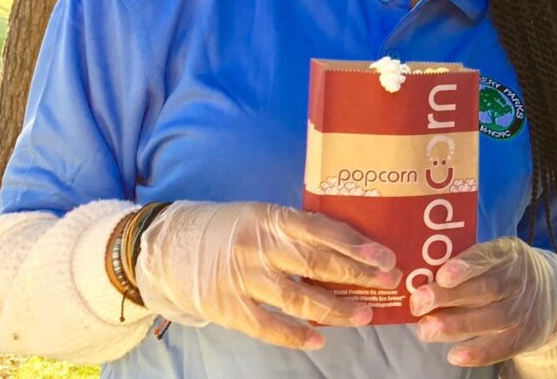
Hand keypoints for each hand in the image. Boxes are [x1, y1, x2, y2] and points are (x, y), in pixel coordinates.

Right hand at [135, 201, 398, 350]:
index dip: (355, 244)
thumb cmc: (228, 230)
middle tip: (388, 282)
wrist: (168, 247)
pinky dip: (295, 335)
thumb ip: (296, 230)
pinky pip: (268, 326)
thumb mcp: (261, 216)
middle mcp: (258, 248)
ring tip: (365, 315)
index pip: (321, 230)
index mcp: (270, 219)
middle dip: (357, 275)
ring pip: (299, 299)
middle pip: (317, 264)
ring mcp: (242, 279)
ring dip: (336, 309)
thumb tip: (348, 246)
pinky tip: (320, 340)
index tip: (385, 256)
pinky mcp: (228, 308)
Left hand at [409, 237, 556, 367]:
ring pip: (491, 319)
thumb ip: (467, 263)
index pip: (488, 257)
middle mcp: (518, 280)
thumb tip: (420, 277)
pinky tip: (454, 355)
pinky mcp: (524, 336)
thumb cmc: (506, 273)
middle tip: (419, 302)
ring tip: (426, 330)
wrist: (552, 295)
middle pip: (486, 289)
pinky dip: (478, 353)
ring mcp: (522, 310)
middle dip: (449, 297)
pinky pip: (501, 347)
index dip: (466, 266)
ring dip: (456, 325)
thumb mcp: (496, 256)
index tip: (442, 275)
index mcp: (508, 253)